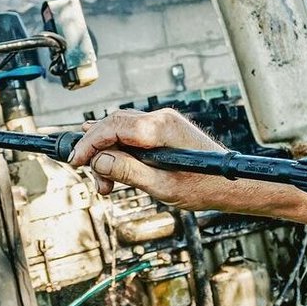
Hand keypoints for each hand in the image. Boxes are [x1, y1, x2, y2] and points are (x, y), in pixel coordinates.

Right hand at [68, 109, 235, 208]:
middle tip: (95, 180)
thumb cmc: (204, 186)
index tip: (76, 161)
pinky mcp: (164, 131)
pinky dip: (120, 151)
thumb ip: (127, 171)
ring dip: (108, 154)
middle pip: (113, 125)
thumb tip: (99, 161)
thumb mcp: (160, 186)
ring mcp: (163, 122)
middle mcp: (161, 119)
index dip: (89, 144)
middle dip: (97, 152)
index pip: (112, 127)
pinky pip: (133, 135)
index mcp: (160, 128)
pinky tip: (113, 166)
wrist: (230, 184)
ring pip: (120, 130)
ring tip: (107, 184)